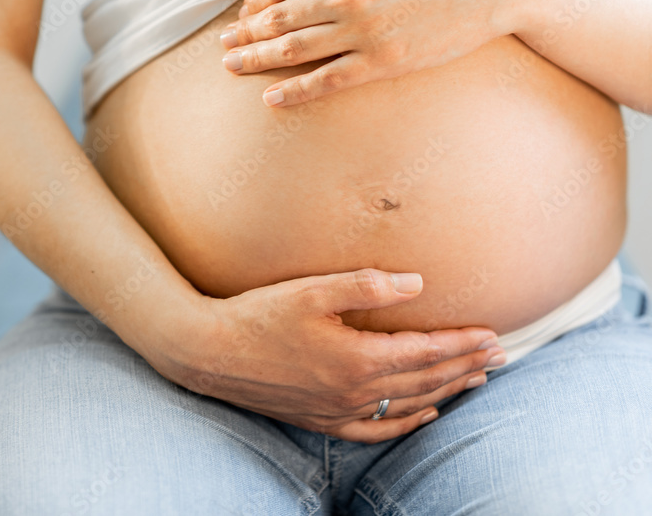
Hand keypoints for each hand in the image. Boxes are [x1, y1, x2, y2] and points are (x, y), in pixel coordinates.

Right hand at [147, 268, 504, 443]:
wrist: (209, 354)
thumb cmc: (257, 316)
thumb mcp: (310, 290)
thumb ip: (365, 285)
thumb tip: (416, 282)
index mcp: (357, 357)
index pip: (426, 351)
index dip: (462, 343)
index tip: (493, 334)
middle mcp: (355, 390)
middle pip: (426, 380)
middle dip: (466, 366)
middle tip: (502, 356)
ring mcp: (339, 409)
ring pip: (409, 404)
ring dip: (447, 391)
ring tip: (476, 379)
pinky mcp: (321, 419)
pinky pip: (377, 428)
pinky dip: (408, 421)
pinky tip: (425, 414)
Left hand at [219, 0, 516, 106]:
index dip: (254, 1)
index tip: (244, 14)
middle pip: (277, 18)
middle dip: (244, 33)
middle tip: (225, 45)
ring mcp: (361, 30)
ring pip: (292, 49)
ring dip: (256, 58)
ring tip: (232, 67)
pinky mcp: (380, 61)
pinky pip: (324, 80)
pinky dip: (293, 91)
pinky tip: (271, 97)